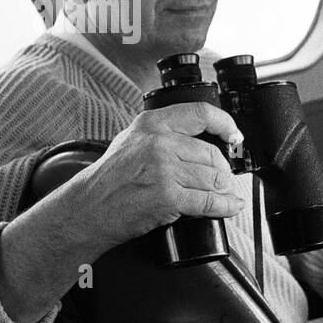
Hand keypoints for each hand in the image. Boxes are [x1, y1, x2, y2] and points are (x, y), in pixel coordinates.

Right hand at [0, 102, 244, 322]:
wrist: (88, 209)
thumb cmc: (108, 179)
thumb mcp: (131, 141)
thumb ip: (161, 134)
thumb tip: (198, 141)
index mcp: (151, 124)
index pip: (200, 113)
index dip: (225, 124)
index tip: (234, 135)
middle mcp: (159, 142)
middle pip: (211, 153)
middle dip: (223, 170)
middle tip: (225, 178)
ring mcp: (164, 170)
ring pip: (212, 178)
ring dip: (224, 190)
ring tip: (225, 195)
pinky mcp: (168, 197)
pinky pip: (208, 201)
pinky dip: (224, 207)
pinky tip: (229, 207)